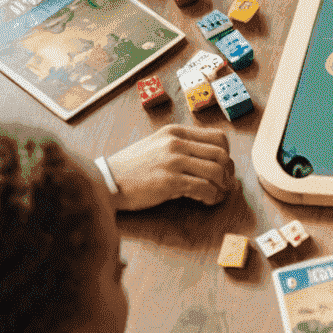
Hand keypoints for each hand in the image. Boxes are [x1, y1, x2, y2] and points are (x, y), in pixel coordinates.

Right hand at [106, 125, 234, 209]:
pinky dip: (211, 196)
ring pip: (216, 170)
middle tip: (226, 184)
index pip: (218, 137)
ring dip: (222, 185)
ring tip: (217, 194)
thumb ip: (181, 146)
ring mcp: (173, 161)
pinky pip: (203, 188)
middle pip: (221, 154)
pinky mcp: (169, 181)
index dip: (227, 154)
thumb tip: (209, 160)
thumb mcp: (157, 145)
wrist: (105, 181)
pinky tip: (207, 201)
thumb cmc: (131, 167)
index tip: (224, 167)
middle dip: (228, 172)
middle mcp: (177, 143)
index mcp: (176, 132)